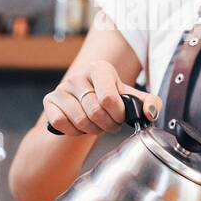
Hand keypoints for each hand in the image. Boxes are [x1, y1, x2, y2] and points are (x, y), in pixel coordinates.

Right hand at [43, 59, 161, 135]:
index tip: (120, 116)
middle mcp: (78, 76)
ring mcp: (62, 88)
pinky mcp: (49, 101)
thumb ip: (151, 103)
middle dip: (107, 125)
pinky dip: (73, 131)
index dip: (117, 115)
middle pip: (95, 112)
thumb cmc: (112, 100)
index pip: (108, 98)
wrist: (87, 103)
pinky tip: (80, 126)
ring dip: (92, 129)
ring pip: (79, 120)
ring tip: (97, 124)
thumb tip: (150, 113)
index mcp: (100, 69)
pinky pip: (61, 123)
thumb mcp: (133, 99)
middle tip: (110, 124)